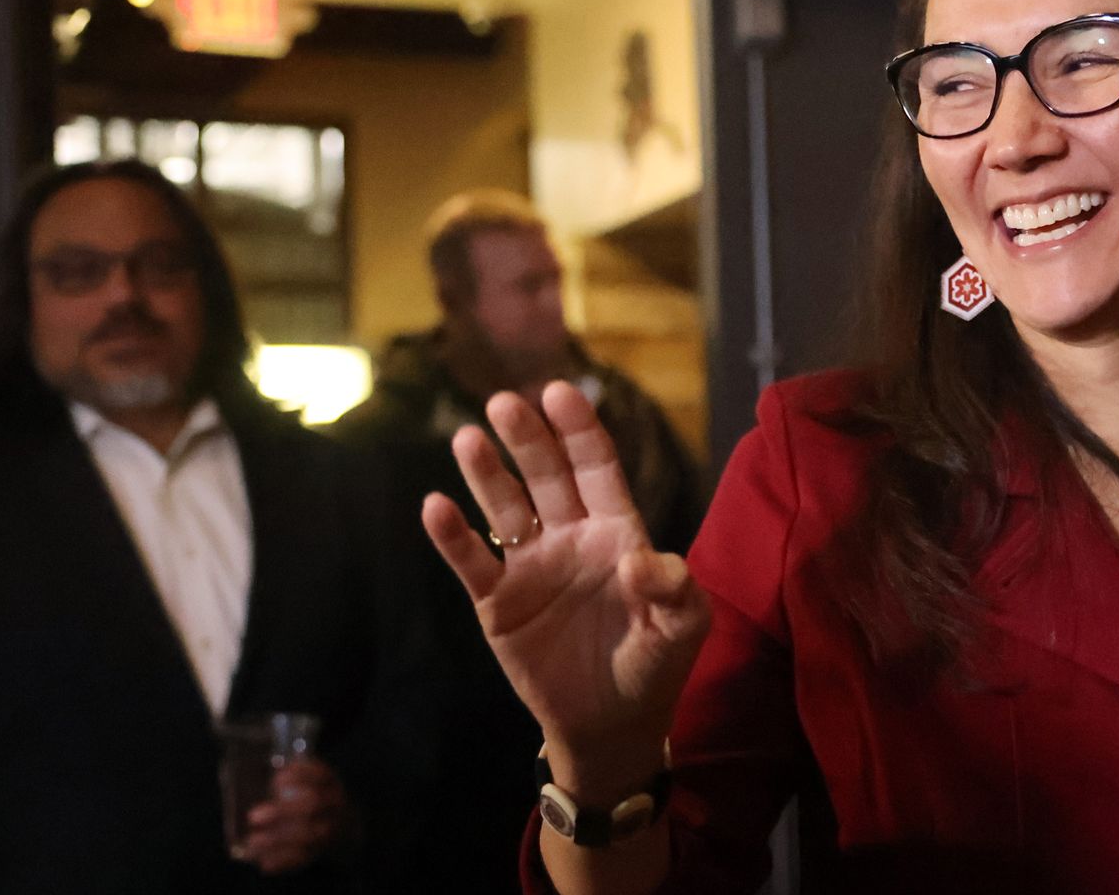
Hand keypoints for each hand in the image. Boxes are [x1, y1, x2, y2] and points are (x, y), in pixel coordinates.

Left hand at [237, 758, 349, 873]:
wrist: (345, 826)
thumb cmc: (315, 797)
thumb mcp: (310, 781)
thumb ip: (288, 777)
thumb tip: (245, 773)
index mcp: (329, 782)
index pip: (320, 775)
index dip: (299, 776)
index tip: (275, 779)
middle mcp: (334, 804)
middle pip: (314, 805)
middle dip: (284, 810)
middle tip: (252, 816)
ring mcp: (331, 829)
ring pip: (308, 836)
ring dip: (278, 840)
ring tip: (253, 841)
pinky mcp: (322, 851)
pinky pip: (304, 858)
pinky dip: (284, 862)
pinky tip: (265, 863)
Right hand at [420, 382, 709, 796]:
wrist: (611, 725)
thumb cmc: (655, 666)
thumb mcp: (683, 629)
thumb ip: (674, 590)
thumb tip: (638, 560)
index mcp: (617, 530)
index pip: (597, 468)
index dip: (579, 430)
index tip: (561, 392)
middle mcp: (571, 536)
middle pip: (546, 476)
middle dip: (528, 438)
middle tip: (504, 402)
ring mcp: (531, 566)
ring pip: (505, 509)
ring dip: (486, 474)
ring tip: (467, 438)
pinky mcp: (498, 603)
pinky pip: (472, 562)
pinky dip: (452, 536)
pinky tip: (435, 506)